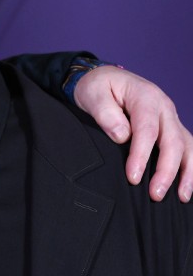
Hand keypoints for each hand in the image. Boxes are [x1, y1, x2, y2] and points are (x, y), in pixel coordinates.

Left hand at [75, 65, 192, 201]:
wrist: (106, 78)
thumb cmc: (98, 87)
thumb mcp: (93, 94)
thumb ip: (105, 113)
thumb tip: (122, 136)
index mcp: (146, 97)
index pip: (148, 129)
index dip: (141, 155)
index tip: (133, 177)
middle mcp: (164, 108)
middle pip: (173, 141)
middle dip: (166, 170)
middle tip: (155, 194)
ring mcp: (171, 119)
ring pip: (187, 146)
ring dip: (187, 173)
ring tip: (182, 197)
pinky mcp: (171, 129)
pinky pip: (187, 148)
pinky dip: (190, 167)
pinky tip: (187, 187)